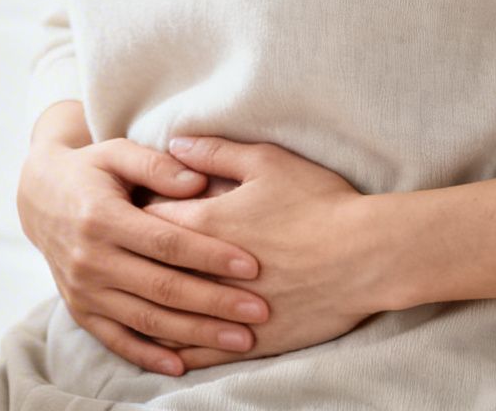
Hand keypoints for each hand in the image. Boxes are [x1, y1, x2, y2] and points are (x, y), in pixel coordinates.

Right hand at [20, 135, 274, 377]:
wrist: (39, 196)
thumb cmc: (90, 170)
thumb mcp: (116, 152)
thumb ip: (157, 165)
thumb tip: (198, 181)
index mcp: (100, 217)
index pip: (164, 242)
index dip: (209, 255)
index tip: (252, 265)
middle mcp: (89, 258)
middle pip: (161, 287)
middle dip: (215, 301)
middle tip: (261, 310)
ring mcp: (82, 288)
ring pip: (146, 318)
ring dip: (196, 333)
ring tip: (242, 340)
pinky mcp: (79, 309)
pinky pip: (116, 339)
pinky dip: (148, 355)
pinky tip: (183, 364)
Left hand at [139, 136, 386, 370]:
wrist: (370, 257)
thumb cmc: (320, 203)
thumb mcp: (266, 162)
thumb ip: (215, 152)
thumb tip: (174, 142)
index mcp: (203, 224)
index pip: (143, 220)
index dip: (133, 216)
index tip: (129, 213)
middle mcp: (205, 272)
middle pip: (147, 269)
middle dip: (132, 263)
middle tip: (124, 257)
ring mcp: (227, 310)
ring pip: (166, 317)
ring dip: (146, 310)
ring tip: (133, 303)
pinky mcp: (252, 340)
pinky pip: (200, 352)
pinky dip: (177, 350)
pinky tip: (164, 350)